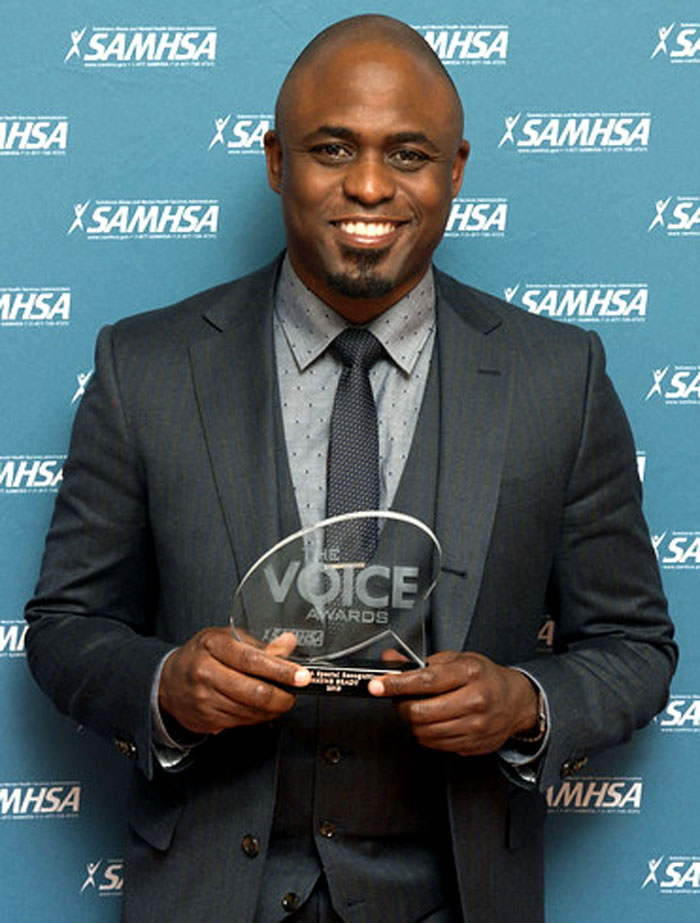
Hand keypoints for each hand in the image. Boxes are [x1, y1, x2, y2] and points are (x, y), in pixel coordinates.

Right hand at [158, 628, 309, 734]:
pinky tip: (262, 708)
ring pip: (250, 710)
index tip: (301, 676)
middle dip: (283, 695)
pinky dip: (258, 717)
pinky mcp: (207, 720)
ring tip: (281, 698)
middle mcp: (206, 672)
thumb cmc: (201, 655)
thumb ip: (259, 644)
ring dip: (273, 708)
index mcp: (213, 646)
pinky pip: (242, 722)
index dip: (281, 670)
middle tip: (296, 691)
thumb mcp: (227, 638)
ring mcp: (205, 699)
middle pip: (254, 691)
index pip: (252, 660)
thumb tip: (288, 644)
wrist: (168, 681)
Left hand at [368, 651, 538, 755]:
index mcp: (469, 673)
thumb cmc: (485, 677)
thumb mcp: (456, 660)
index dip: (396, 684)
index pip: (424, 681)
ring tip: (420, 708)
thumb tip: (390, 661)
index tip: (377, 685)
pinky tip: (434, 721)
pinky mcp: (472, 744)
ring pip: (424, 731)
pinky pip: (435, 744)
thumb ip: (420, 661)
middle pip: (420, 711)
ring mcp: (474, 726)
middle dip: (401, 706)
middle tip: (401, 698)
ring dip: (413, 721)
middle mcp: (474, 700)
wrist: (516, 701)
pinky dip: (426, 734)